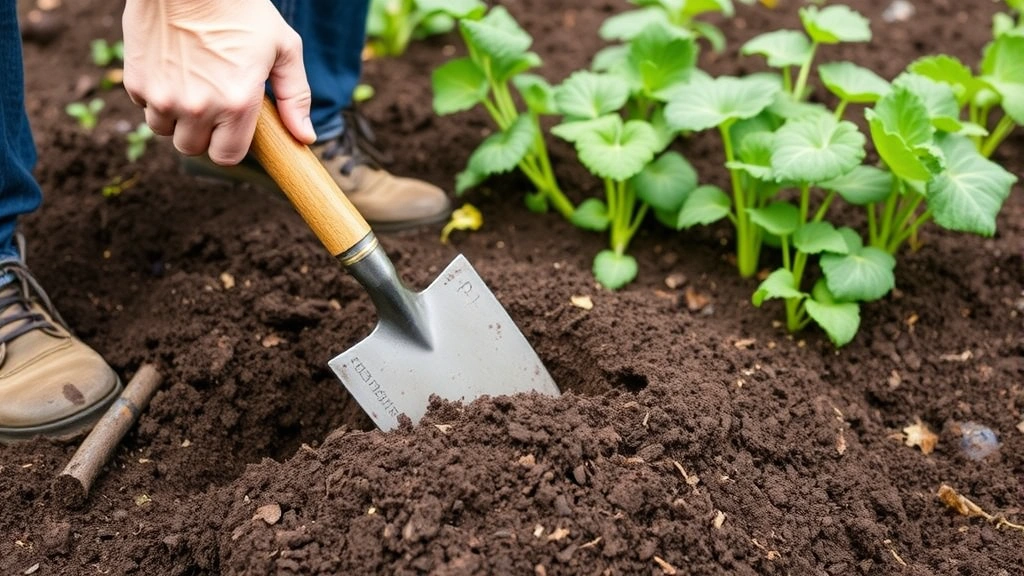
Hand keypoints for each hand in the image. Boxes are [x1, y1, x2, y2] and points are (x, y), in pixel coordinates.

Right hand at [122, 0, 315, 164]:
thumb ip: (295, 96)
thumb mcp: (283, 48)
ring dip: (176, 117)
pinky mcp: (136, 81)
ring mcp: (163, 96)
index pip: (227, 156)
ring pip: (165, 130)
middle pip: (192, 147)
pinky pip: (145, 106)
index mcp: (237, 103)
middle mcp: (198, 107)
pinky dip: (155, 96)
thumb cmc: (242, 9)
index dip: (230, 144)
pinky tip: (171, 68)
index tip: (232, 128)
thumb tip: (306, 137)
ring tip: (191, 85)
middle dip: (202, 133)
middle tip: (211, 103)